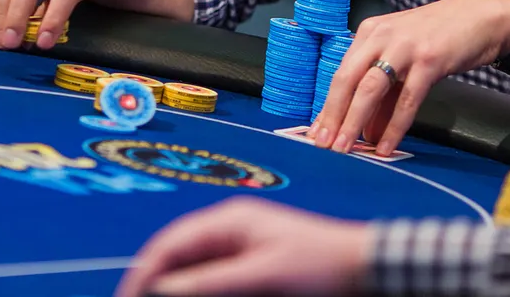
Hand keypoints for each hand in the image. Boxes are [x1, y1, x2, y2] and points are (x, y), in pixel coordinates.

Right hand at [114, 197, 371, 296]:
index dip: (145, 272)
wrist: (364, 266)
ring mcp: (241, 247)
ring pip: (194, 270)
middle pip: (178, 257)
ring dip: (177, 287)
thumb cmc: (319, 264)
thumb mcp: (262, 275)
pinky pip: (214, 278)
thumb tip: (162, 289)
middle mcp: (229, 229)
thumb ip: (211, 282)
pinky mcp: (253, 266)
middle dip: (156, 282)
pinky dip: (199, 289)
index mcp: (228, 219)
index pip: (171, 244)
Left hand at [310, 0, 509, 156]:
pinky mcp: (429, 60)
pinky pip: (406, 99)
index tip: (316, 133)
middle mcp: (380, 35)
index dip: (327, 106)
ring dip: (354, 122)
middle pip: (346, 80)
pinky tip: (386, 146)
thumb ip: (385, 95)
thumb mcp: (404, 60)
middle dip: (333, 116)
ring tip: (345, 149)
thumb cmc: (439, 38)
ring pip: (370, 89)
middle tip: (322, 145)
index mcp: (369, 32)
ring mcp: (404, 47)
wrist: (482, 17)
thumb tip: (366, 133)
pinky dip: (393, 126)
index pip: (340, 73)